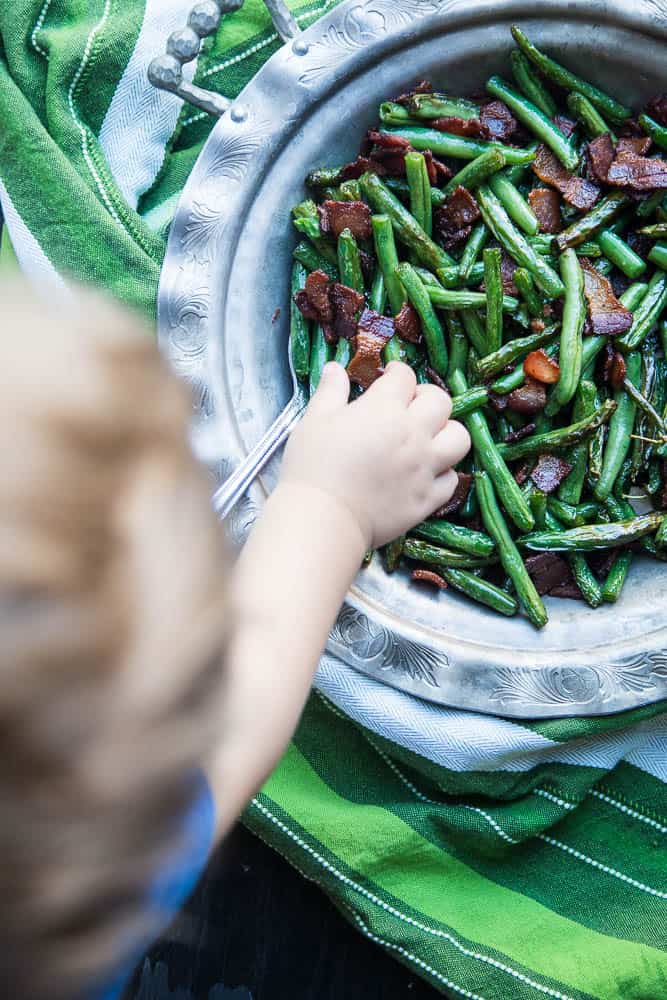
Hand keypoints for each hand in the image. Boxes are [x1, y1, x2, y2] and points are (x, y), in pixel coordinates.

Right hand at [280, 362, 470, 548]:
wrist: (324, 517)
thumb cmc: (313, 466)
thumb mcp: (314, 420)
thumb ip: (331, 391)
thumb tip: (335, 368)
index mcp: (385, 409)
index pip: (404, 377)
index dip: (398, 372)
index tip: (390, 376)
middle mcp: (413, 434)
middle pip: (441, 401)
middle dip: (427, 396)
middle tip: (411, 404)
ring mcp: (425, 467)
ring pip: (459, 438)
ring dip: (447, 432)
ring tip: (429, 437)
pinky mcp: (428, 498)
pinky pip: (451, 479)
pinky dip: (442, 473)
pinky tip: (425, 473)